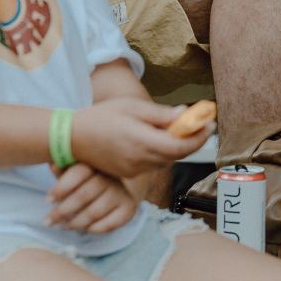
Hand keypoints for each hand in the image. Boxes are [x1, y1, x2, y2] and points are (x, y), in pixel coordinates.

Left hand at [45, 162, 138, 235]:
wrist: (116, 185)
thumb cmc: (87, 178)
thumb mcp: (73, 171)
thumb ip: (63, 169)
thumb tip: (52, 164)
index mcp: (95, 164)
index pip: (78, 173)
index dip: (61, 187)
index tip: (47, 200)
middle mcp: (110, 177)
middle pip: (84, 195)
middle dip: (63, 210)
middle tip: (48, 221)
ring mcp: (121, 193)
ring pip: (94, 212)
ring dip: (75, 222)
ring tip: (62, 227)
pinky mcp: (129, 208)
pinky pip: (111, 224)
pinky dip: (96, 229)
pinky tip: (85, 229)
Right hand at [68, 95, 211, 177]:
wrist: (71, 138)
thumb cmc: (100, 117)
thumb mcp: (130, 107)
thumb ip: (159, 114)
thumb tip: (186, 114)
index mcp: (140, 141)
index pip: (180, 146)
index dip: (198, 138)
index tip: (209, 125)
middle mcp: (139, 159)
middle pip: (176, 155)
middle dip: (192, 140)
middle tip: (201, 125)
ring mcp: (133, 169)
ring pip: (165, 159)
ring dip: (176, 146)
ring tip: (179, 129)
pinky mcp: (128, 173)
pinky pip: (152, 163)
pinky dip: (160, 152)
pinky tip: (157, 139)